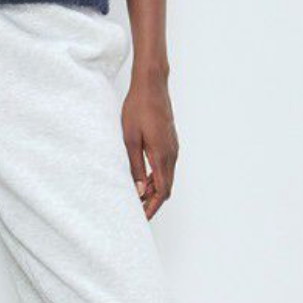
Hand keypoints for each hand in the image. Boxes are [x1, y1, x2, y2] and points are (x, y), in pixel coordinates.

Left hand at [121, 73, 178, 217]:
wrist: (152, 85)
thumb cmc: (138, 108)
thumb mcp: (129, 139)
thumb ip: (134, 165)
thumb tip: (138, 189)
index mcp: (161, 155)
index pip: (161, 191)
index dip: (152, 207)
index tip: (142, 217)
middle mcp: (171, 154)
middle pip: (166, 188)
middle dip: (153, 202)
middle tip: (137, 211)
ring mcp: (173, 147)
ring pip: (167, 177)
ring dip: (154, 190)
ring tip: (137, 197)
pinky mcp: (170, 141)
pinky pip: (166, 166)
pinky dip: (156, 177)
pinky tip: (142, 177)